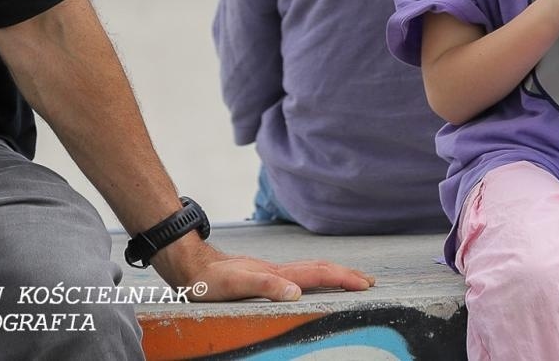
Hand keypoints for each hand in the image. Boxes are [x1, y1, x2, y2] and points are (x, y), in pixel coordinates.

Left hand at [155, 237, 373, 302]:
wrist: (190, 266)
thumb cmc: (210, 280)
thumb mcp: (236, 286)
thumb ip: (266, 286)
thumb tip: (297, 293)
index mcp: (278, 273)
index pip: (318, 274)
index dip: (343, 279)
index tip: (365, 285)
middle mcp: (279, 270)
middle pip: (320, 269)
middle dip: (346, 275)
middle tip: (368, 282)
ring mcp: (272, 271)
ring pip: (311, 270)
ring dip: (333, 274)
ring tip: (349, 279)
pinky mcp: (263, 275)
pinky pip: (298, 275)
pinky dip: (315, 277)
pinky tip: (309, 282)